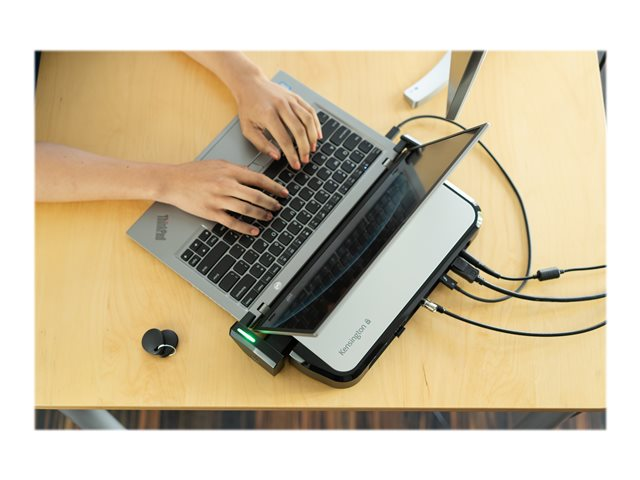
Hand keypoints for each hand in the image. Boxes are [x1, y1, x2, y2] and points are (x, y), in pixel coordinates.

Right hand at [157, 159, 287, 235]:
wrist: (172, 181)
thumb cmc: (193, 172)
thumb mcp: (217, 163)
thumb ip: (236, 169)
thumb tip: (253, 174)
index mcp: (229, 171)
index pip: (258, 179)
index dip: (274, 187)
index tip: (283, 192)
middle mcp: (225, 184)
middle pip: (255, 195)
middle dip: (271, 202)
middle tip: (279, 207)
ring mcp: (218, 199)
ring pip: (246, 209)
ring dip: (261, 214)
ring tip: (269, 217)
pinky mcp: (211, 212)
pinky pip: (232, 222)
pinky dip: (245, 227)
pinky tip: (254, 230)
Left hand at [235, 75, 322, 169]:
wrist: (250, 84)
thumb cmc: (248, 107)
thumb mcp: (247, 128)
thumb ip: (261, 144)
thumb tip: (276, 156)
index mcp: (268, 115)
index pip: (284, 139)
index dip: (292, 155)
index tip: (296, 165)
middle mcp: (281, 106)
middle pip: (299, 130)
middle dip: (304, 148)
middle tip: (305, 159)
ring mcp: (290, 100)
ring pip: (308, 120)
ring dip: (312, 137)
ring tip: (313, 148)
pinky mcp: (296, 97)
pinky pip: (310, 111)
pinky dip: (316, 124)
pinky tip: (317, 134)